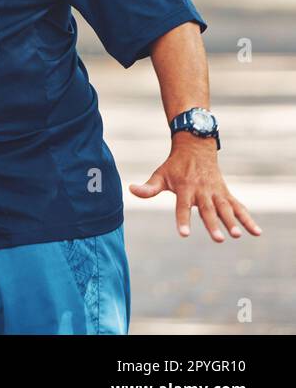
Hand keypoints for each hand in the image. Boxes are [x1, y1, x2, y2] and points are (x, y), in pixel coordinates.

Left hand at [129, 138, 261, 241]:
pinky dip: (248, 219)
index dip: (183, 220)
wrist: (195, 147)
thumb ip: (148, 187)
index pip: (182, 206)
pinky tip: (257, 232)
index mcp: (184, 187)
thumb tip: (131, 190)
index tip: (184, 234)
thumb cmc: (175, 166)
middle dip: (212, 224)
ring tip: (236, 235)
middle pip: (207, 210)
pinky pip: (238, 207)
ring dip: (232, 222)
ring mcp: (216, 192)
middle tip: (218, 239)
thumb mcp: (160, 174)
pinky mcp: (226, 193)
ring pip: (225, 208)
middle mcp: (202, 190)